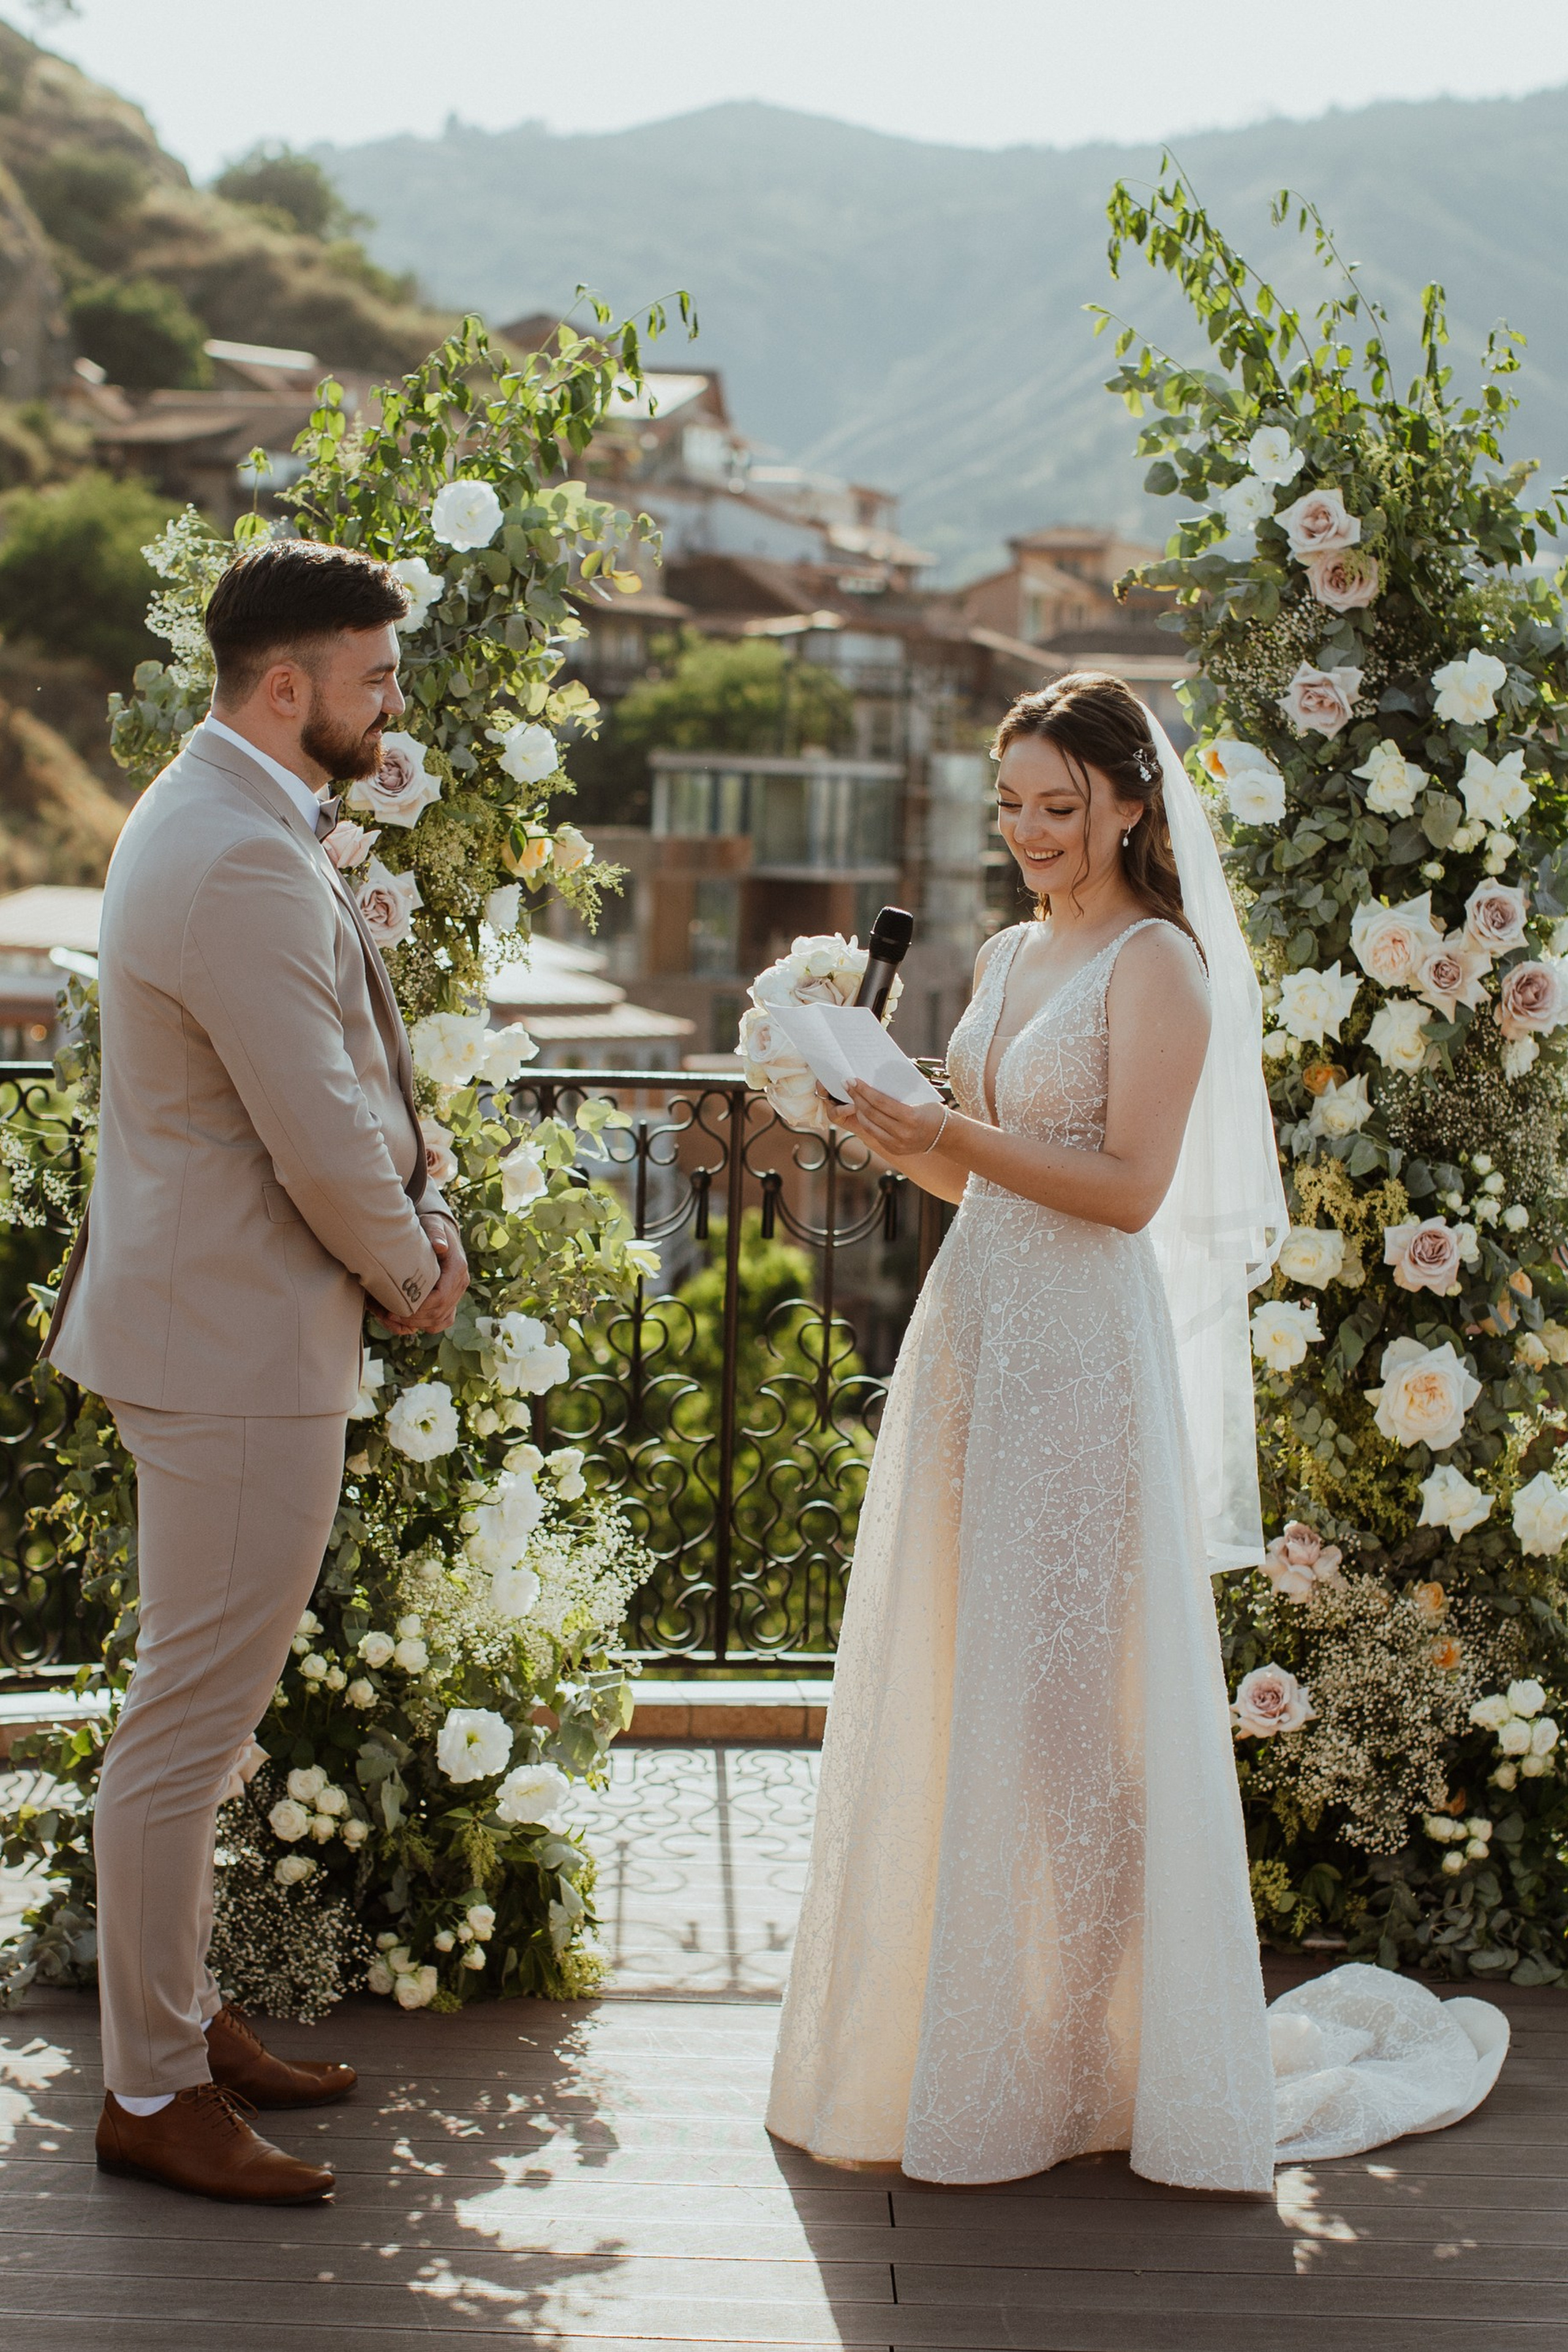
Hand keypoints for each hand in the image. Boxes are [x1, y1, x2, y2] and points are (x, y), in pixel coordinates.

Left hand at [378, 1213, 468, 1335]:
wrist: (441, 1231)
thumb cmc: (433, 1227)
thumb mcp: (433, 1224)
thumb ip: (436, 1233)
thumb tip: (440, 1246)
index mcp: (458, 1268)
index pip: (441, 1297)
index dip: (420, 1307)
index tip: (398, 1308)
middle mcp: (461, 1283)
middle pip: (440, 1312)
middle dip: (415, 1318)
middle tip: (390, 1315)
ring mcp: (457, 1293)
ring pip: (441, 1319)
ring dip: (419, 1323)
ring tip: (396, 1318)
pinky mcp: (451, 1299)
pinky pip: (443, 1320)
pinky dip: (427, 1324)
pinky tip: (409, 1321)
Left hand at [836, 1080, 948, 1160]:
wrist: (945, 1136)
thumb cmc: (933, 1111)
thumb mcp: (921, 1098)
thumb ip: (901, 1091)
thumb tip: (877, 1075)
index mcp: (910, 1117)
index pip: (880, 1102)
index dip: (863, 1090)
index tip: (853, 1080)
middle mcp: (902, 1133)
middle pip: (871, 1113)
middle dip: (856, 1097)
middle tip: (846, 1084)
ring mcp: (896, 1144)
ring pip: (868, 1125)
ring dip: (857, 1109)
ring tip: (852, 1096)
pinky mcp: (893, 1150)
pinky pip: (874, 1134)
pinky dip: (866, 1121)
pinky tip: (861, 1110)